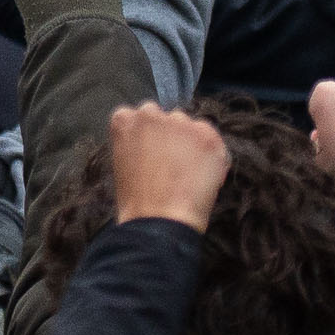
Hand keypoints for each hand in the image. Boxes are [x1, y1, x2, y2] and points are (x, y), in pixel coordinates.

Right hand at [104, 103, 231, 230]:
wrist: (159, 221)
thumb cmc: (135, 202)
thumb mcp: (123, 164)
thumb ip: (136, 143)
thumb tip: (156, 144)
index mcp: (125, 120)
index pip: (139, 116)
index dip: (147, 137)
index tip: (151, 154)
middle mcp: (152, 113)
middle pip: (165, 116)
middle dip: (168, 134)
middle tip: (170, 163)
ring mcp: (181, 123)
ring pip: (189, 126)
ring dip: (189, 143)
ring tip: (188, 174)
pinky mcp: (207, 136)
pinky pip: (212, 140)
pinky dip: (211, 156)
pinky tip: (203, 178)